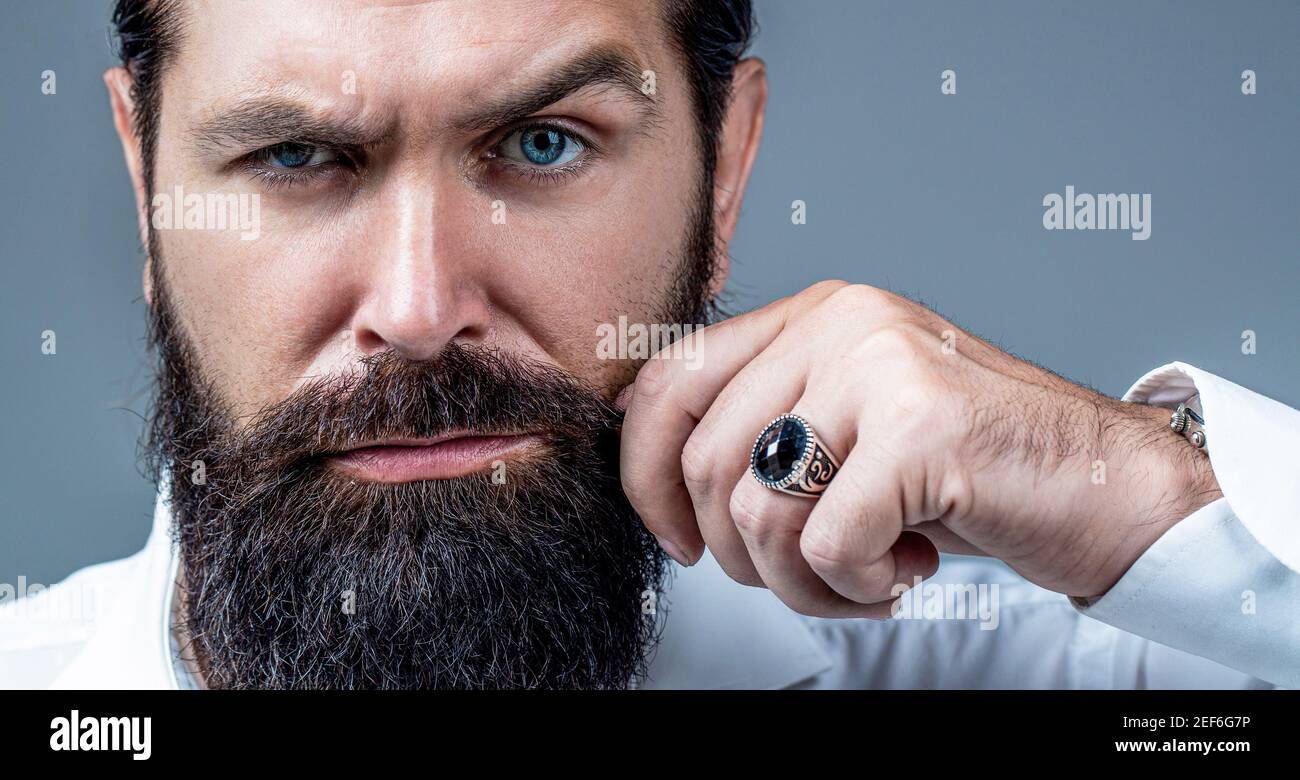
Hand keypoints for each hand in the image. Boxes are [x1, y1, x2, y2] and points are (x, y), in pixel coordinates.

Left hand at [619, 281, 1221, 616]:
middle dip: (740, 553)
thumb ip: (763, 432)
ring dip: (802, 582)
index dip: (645, 474)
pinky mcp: (921, 426)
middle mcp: (841, 322)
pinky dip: (854, 586)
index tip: (678, 539)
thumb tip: (657, 482)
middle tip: (807, 573)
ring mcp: (882, 365)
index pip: (669, 382)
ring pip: (759, 511)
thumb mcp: (849, 434)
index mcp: (812, 315)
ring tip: (865, 575)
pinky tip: (904, 569)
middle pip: (706, 462)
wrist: (1109, 488)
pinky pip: (824, 544)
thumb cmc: (973, 473)